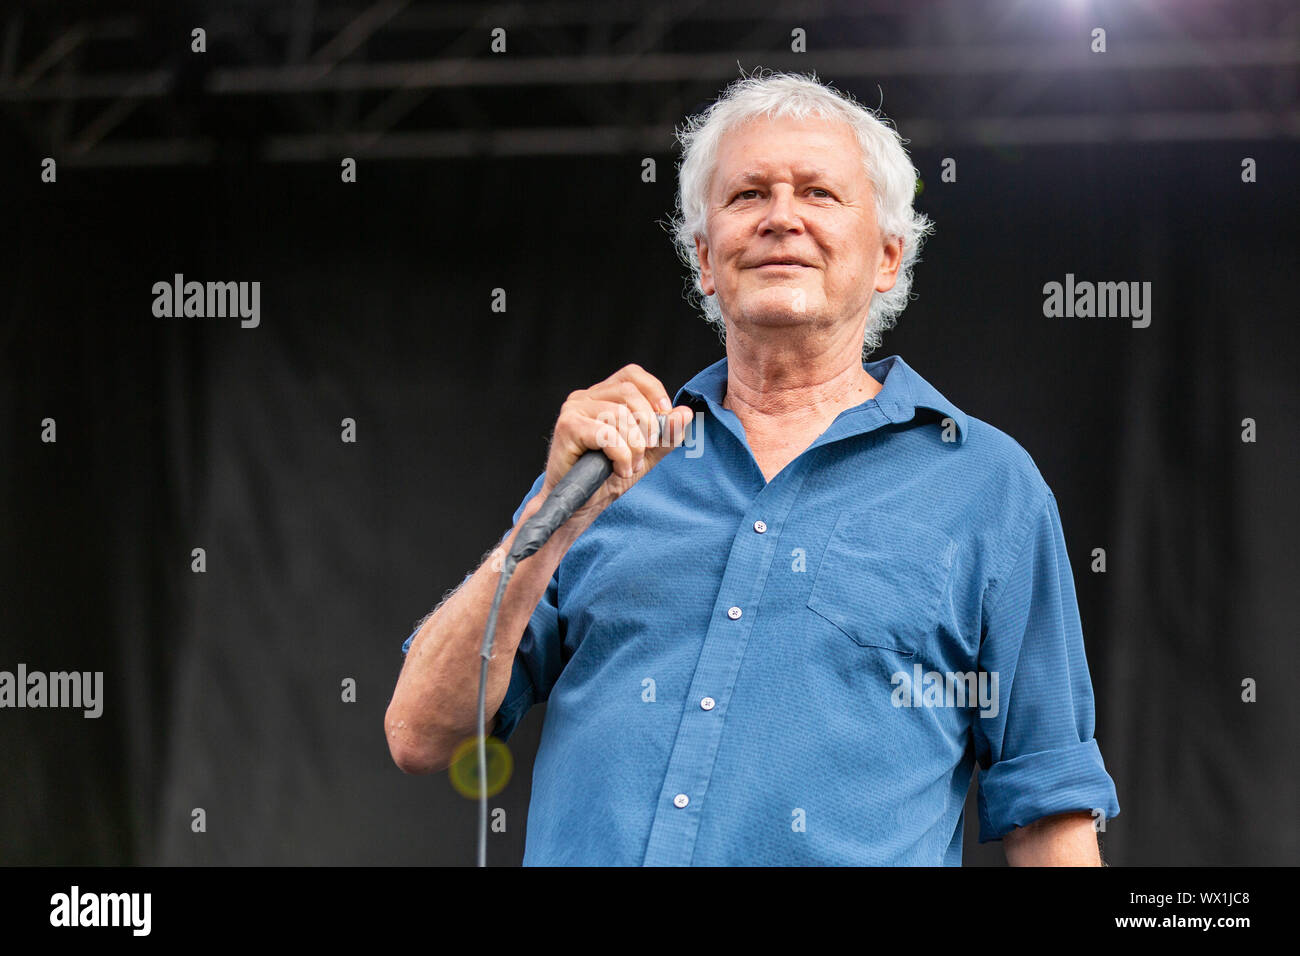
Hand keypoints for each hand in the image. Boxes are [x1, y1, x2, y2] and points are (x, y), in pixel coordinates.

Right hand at [541, 363, 693, 521]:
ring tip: (630, 466)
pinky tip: (619, 469)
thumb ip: (666, 434)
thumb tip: (685, 413)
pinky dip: (621, 455)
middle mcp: (585, 397)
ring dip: (634, 446)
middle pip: (628, 392)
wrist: (580, 505)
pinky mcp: (567, 427)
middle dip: (648, 423)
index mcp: (603, 396)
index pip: (632, 375)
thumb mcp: (646, 453)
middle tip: (647, 449)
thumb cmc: (607, 476)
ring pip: (618, 414)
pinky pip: (606, 434)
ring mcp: (574, 410)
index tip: (666, 415)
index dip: (653, 390)